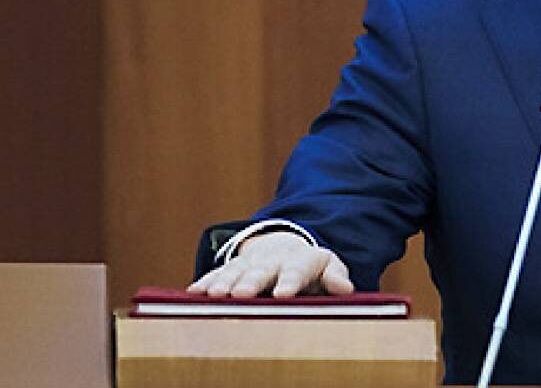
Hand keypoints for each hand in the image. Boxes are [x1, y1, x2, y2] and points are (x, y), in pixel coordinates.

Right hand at [186, 230, 354, 297]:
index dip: (290, 282)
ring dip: (224, 283)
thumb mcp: (328, 267)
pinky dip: (206, 282)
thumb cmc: (311, 267)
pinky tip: (194, 293)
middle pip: (262, 271)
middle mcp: (273, 259)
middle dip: (251, 282)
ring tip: (215, 295)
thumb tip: (345, 288)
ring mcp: (250, 262)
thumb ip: (335, 277)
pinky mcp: (232, 267)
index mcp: (301, 260)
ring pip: (236, 271)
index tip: (283, 294)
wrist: (285, 246)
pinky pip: (217, 273)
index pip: (297, 270)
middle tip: (242, 294)